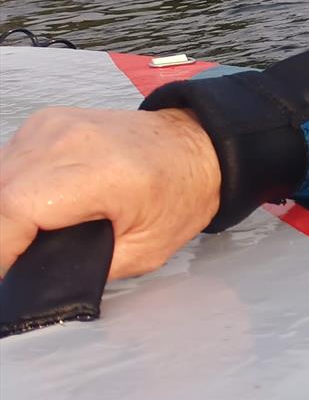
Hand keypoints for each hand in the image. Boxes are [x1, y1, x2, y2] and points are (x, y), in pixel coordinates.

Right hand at [0, 107, 221, 280]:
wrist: (197, 145)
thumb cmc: (183, 193)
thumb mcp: (144, 250)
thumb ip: (85, 266)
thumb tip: (37, 277)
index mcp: (98, 173)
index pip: (15, 208)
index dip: (1, 247)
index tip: (5, 273)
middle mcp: (67, 141)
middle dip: (3, 234)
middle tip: (17, 259)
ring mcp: (51, 126)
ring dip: (4, 210)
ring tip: (27, 235)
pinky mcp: (45, 122)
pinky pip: (8, 160)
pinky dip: (12, 186)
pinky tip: (35, 205)